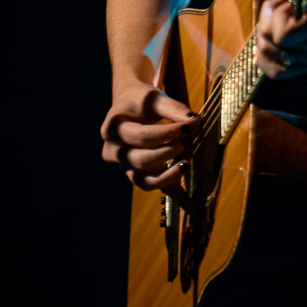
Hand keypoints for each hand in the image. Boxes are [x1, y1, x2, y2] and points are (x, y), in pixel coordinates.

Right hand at [100, 83, 200, 208]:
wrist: (128, 106)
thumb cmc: (140, 101)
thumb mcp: (153, 98)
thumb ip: (172, 108)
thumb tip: (194, 122)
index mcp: (112, 129)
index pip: (141, 136)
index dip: (167, 133)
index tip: (191, 125)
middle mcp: (113, 151)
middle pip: (141, 160)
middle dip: (168, 152)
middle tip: (190, 140)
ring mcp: (123, 167)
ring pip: (143, 180)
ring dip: (168, 175)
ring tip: (187, 165)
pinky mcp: (137, 175)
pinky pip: (155, 188)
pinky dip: (175, 197)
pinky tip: (193, 208)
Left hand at [255, 0, 306, 78]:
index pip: (283, 24)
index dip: (277, 9)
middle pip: (273, 39)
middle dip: (267, 20)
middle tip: (277, 8)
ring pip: (272, 56)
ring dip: (265, 36)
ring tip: (272, 23)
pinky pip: (279, 73)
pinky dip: (266, 62)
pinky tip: (268, 47)